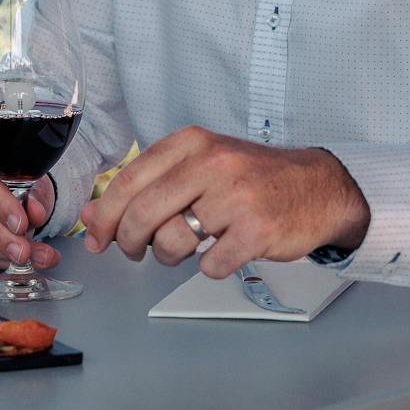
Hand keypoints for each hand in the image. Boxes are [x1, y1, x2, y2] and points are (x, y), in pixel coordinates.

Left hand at [80, 129, 368, 279]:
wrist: (318, 187)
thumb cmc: (251, 179)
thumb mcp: (198, 168)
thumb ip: (146, 187)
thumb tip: (91, 216)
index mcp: (192, 143)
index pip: (128, 180)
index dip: (104, 215)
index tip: (97, 237)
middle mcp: (214, 163)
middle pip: (142, 214)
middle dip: (129, 242)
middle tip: (135, 251)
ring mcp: (237, 197)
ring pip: (172, 243)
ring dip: (169, 257)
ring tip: (186, 248)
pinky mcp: (258, 230)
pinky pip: (210, 265)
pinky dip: (211, 266)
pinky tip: (224, 251)